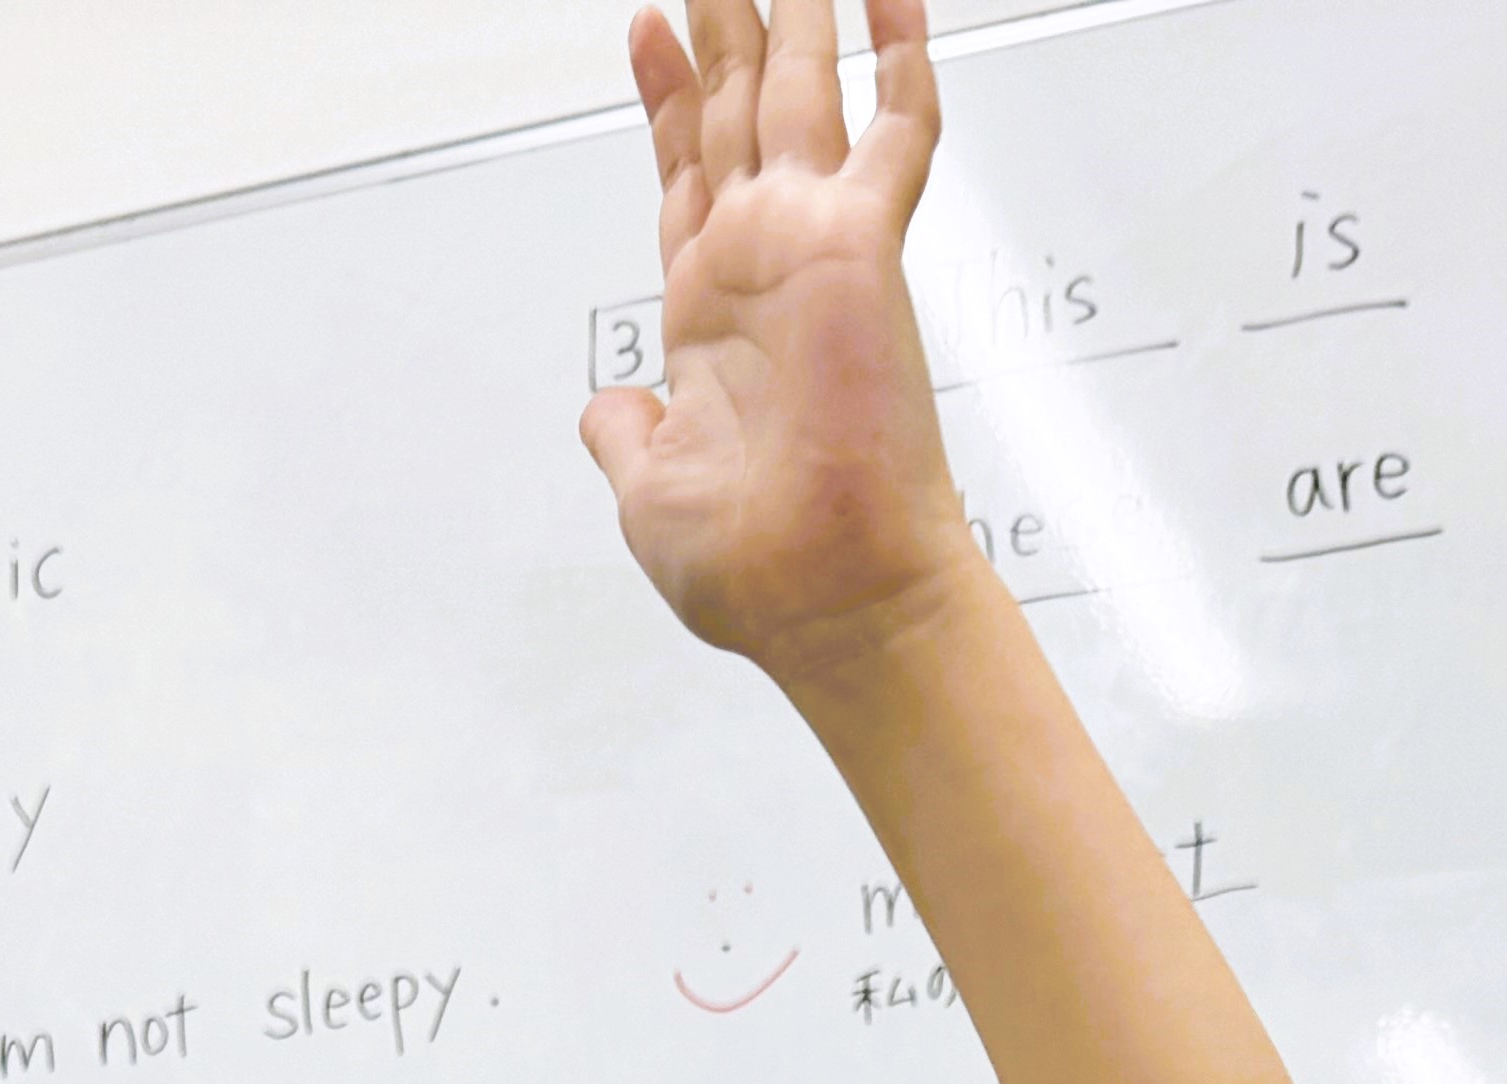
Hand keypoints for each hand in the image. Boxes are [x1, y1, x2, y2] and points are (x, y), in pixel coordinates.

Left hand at [578, 0, 973, 686]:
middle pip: (737, 109)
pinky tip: (894, 2)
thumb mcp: (647, 490)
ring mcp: (814, 249)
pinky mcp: (863, 249)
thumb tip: (607, 411)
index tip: (648, 28)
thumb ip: (625, 435)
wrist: (827, 599)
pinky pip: (896, 133)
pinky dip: (899, 63)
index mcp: (711, 312)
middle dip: (727, 25)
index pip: (686, 173)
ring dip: (795, 15)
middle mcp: (763, 265)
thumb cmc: (762, 569)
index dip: (666, 98)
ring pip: (803, 91)